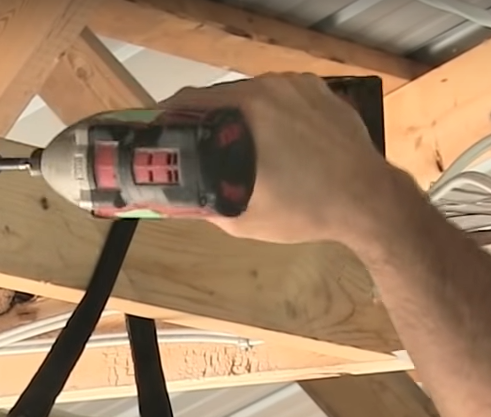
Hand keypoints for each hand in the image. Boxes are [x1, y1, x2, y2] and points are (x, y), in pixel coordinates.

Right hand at [161, 74, 400, 245]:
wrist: (368, 200)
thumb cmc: (305, 209)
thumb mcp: (241, 218)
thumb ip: (203, 206)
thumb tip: (178, 201)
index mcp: (248, 109)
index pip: (189, 101)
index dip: (168, 119)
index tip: (160, 136)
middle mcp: (273, 87)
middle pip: (220, 96)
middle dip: (203, 120)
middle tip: (194, 146)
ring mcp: (300, 86)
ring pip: (251, 95)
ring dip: (236, 116)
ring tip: (234, 145)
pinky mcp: (321, 93)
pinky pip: (281, 97)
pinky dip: (268, 114)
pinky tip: (270, 141)